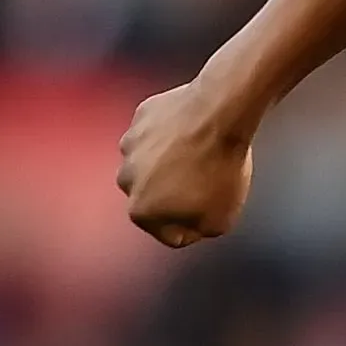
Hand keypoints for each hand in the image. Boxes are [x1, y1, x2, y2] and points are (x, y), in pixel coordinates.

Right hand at [117, 80, 258, 245]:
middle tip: (205, 182)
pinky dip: (171, 136)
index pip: (166, 231)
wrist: (219, 114)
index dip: (191, 224)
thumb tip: (187, 228)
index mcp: (140, 210)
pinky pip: (157, 133)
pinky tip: (193, 135)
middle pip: (154, 195)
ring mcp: (130, 144)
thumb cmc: (218, 167)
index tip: (206, 212)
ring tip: (201, 156)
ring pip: (152, 163)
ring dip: (171, 163)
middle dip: (175, 193)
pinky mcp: (140, 117)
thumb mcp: (219, 221)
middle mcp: (126, 178)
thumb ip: (196, 231)